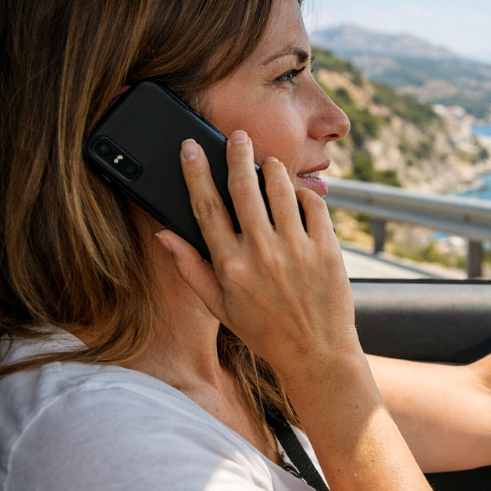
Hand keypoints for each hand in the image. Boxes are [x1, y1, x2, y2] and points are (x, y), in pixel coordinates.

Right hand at [155, 130, 362, 388]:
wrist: (315, 353)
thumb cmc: (264, 331)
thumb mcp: (220, 306)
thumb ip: (191, 268)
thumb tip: (164, 234)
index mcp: (229, 266)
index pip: (206, 207)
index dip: (196, 172)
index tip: (192, 147)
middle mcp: (261, 253)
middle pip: (243, 188)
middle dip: (238, 155)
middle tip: (238, 136)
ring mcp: (296, 250)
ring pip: (280, 190)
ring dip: (273, 169)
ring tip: (269, 163)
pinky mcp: (326, 250)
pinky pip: (314, 206)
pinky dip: (304, 194)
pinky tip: (297, 194)